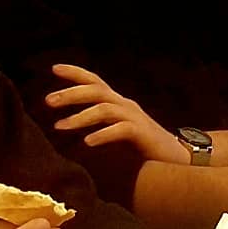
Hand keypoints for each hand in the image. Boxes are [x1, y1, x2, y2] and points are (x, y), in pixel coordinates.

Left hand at [45, 63, 186, 166]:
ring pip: (104, 108)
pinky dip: (103, 134)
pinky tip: (88, 142)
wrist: (179, 160)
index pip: (96, 82)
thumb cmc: (144, 149)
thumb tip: (68, 128)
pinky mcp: (143, 134)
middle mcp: (126, 106)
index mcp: (119, 104)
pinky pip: (121, 129)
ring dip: (80, 116)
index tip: (54, 68)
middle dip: (71, 93)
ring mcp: (135, 118)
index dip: (76, 73)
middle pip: (96, 90)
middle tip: (48, 101)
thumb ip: (100, 125)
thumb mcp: (118, 132)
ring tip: (60, 126)